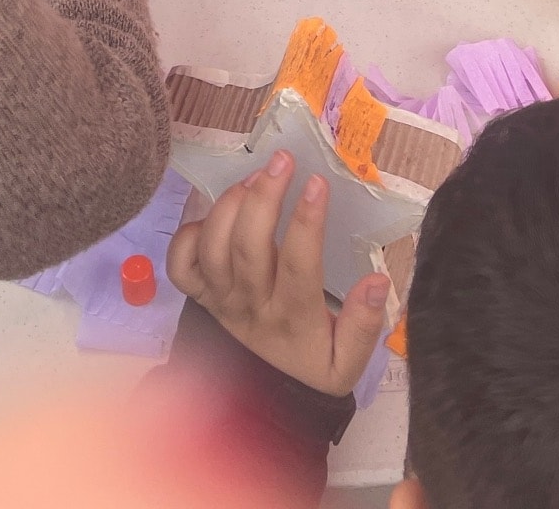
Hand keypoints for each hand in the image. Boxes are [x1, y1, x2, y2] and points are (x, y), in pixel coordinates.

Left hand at [167, 149, 387, 396]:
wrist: (269, 398)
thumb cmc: (313, 360)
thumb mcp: (348, 362)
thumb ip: (364, 325)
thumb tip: (377, 281)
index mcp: (293, 318)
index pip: (299, 265)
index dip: (307, 222)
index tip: (317, 182)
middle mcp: (251, 306)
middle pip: (248, 248)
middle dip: (264, 197)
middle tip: (283, 160)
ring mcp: (219, 300)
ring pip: (213, 249)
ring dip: (231, 206)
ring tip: (256, 175)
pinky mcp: (198, 295)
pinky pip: (180, 264)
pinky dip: (189, 234)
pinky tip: (213, 213)